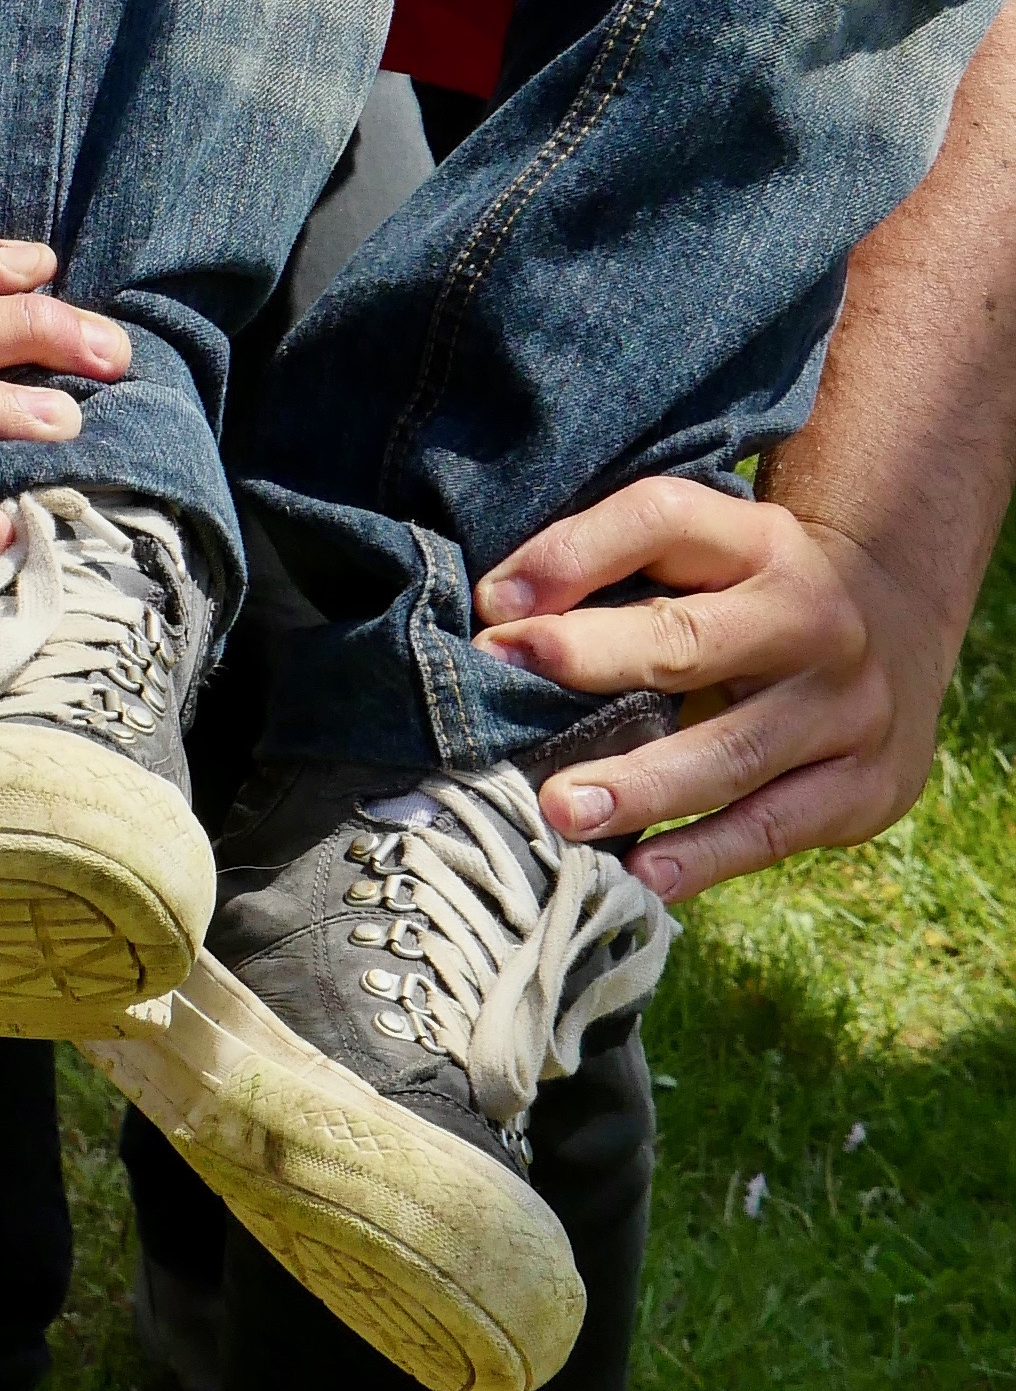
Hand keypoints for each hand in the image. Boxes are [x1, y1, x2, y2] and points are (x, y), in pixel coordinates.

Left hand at [473, 475, 960, 902]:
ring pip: (731, 752)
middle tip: (504, 688)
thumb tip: (499, 613)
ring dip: (640, 786)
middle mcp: (813, 616)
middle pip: (690, 639)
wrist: (898, 634)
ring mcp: (847, 706)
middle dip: (592, 661)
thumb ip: (619, 566)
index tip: (492, 606)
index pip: (661, 519)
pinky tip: (645, 871)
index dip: (573, 555)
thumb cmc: (753, 595)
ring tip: (560, 810)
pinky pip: (774, 826)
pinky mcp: (866, 785)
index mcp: (760, 539)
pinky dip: (707, 853)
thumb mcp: (709, 552)